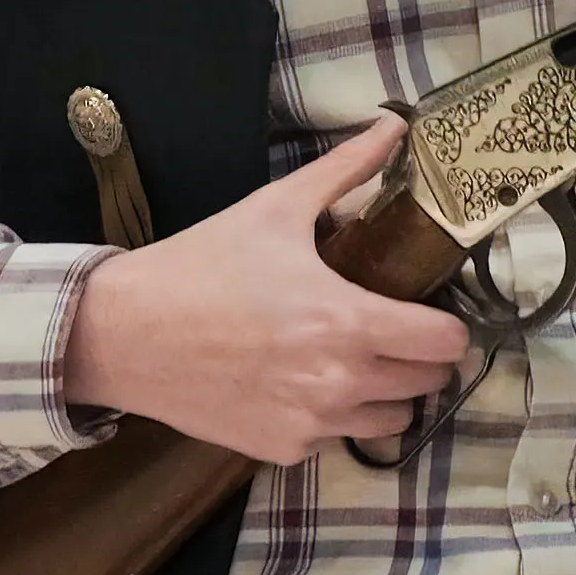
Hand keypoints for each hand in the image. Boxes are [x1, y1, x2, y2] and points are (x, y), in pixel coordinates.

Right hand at [62, 115, 469, 464]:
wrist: (126, 333)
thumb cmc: (203, 265)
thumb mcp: (276, 207)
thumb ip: (346, 169)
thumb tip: (394, 124)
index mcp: (348, 322)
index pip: (445, 343)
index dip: (449, 324)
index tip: (432, 308)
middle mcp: (339, 382)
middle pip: (428, 384)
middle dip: (420, 355)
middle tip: (394, 327)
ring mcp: (312, 423)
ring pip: (392, 421)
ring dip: (387, 392)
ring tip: (355, 358)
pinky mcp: (282, 450)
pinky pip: (338, 439)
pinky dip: (335, 415)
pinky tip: (304, 380)